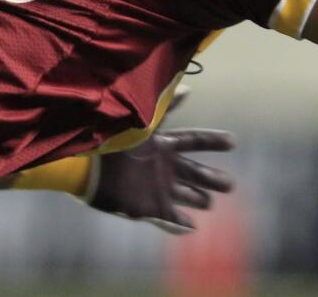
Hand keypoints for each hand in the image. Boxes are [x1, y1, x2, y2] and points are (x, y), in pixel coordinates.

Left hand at [85, 90, 234, 233]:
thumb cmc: (113, 142)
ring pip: (183, 196)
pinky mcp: (145, 208)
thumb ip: (165, 108)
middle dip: (212, 179)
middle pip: (194, 173)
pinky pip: (167, 218)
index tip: (233, 142)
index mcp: (163, 146)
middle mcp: (162, 167)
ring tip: (208, 204)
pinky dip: (178, 224)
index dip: (213, 141)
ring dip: (197, 200)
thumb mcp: (142, 124)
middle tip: (230, 185)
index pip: (194, 141)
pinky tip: (190, 228)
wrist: (84, 167)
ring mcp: (155, 189)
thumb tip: (188, 89)